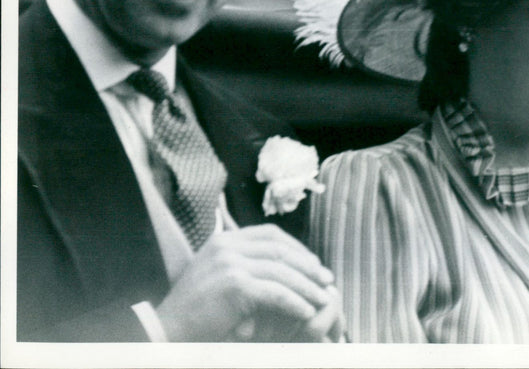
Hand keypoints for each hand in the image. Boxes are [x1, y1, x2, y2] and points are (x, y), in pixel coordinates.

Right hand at [155, 224, 333, 341]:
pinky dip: (294, 302)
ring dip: (306, 286)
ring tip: (323, 298)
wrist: (166, 330)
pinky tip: (306, 312)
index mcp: (225, 239)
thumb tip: (283, 267)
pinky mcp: (234, 285)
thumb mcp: (218, 275)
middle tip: (326, 280)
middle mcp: (228, 245)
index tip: (314, 264)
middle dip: (307, 265)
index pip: (271, 235)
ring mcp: (230, 263)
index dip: (297, 248)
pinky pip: (275, 292)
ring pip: (281, 270)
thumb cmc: (195, 310)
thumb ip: (244, 264)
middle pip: (280, 250)